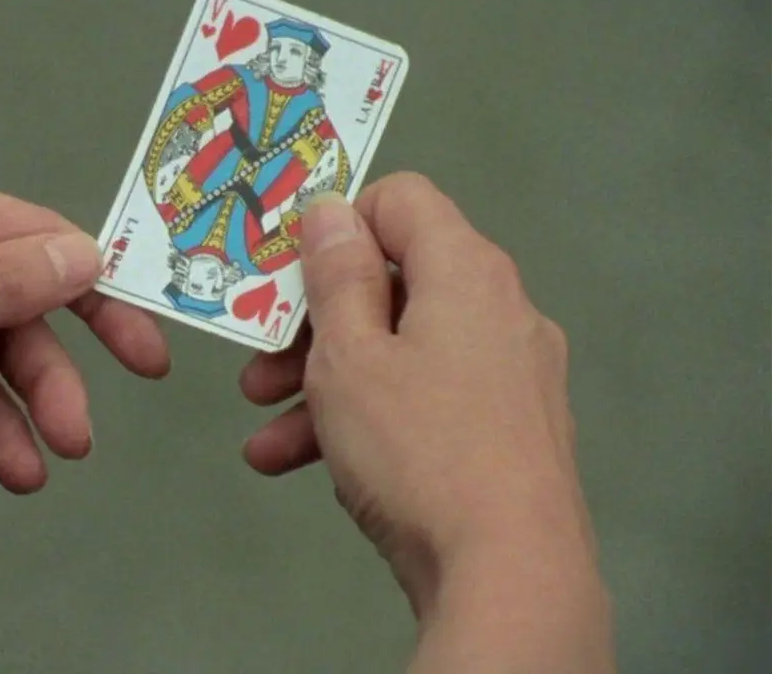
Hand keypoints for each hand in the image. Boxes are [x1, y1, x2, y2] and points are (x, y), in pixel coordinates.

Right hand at [238, 174, 612, 669]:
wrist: (508, 572)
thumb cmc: (418, 449)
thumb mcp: (350, 357)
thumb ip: (336, 277)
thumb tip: (333, 210)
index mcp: (466, 271)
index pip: (401, 199)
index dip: (337, 224)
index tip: (289, 274)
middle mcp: (499, 310)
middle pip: (394, 284)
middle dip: (313, 324)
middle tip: (260, 365)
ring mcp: (511, 375)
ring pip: (402, 353)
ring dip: (325, 384)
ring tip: (263, 429)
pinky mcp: (509, 432)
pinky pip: (427, 402)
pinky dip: (369, 420)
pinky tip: (302, 463)